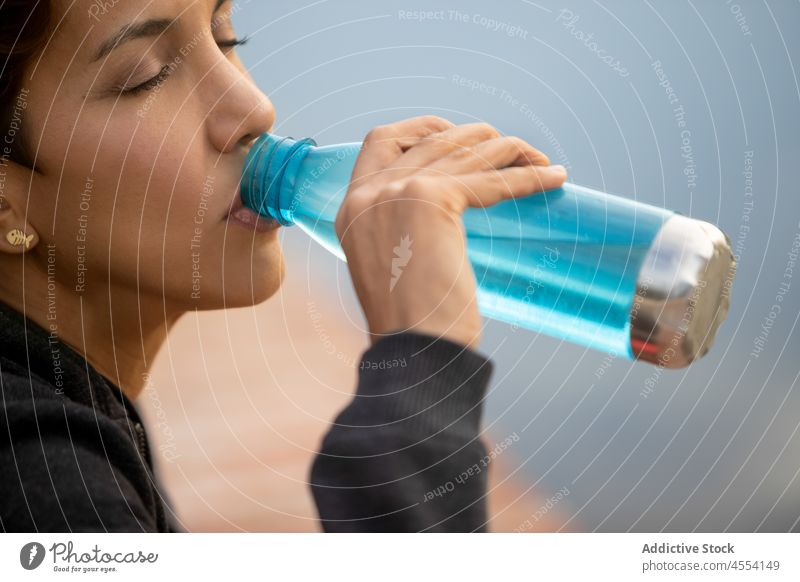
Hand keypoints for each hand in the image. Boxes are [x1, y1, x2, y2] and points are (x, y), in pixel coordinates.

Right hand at [335, 116, 567, 349]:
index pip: (381, 140)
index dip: (422, 128)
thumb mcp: (391, 263)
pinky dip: (529, 177)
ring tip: (539, 159)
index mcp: (353, 207)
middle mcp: (369, 193)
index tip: (456, 134)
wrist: (413, 353)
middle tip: (511, 151)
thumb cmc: (411, 324)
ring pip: (465, 151)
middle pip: (432, 139)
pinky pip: (492, 179)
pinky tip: (554, 178)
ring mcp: (396, 192)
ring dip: (509, 150)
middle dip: (477, 136)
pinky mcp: (431, 199)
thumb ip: (401, 229)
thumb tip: (442, 213)